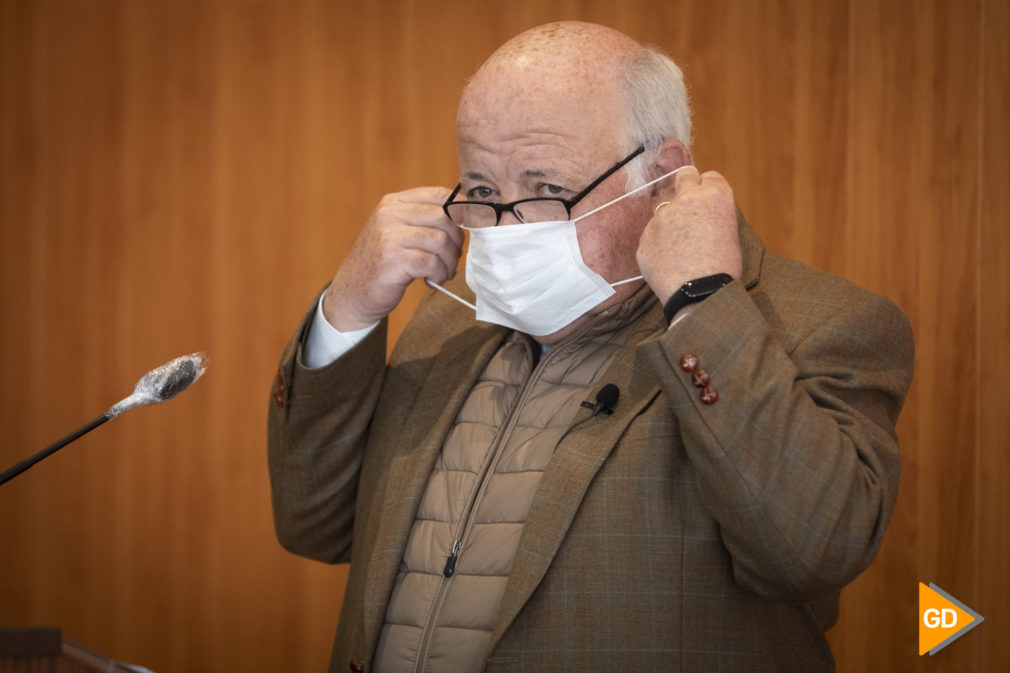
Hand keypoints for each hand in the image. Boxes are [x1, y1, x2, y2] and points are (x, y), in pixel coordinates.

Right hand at [323, 187, 462, 330]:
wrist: (353, 292)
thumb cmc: (383, 263)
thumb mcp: (398, 232)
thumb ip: (424, 220)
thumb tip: (468, 216)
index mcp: (394, 203)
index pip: (440, 195)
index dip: (463, 210)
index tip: (471, 227)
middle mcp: (389, 215)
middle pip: (444, 218)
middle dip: (457, 241)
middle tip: (452, 258)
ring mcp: (389, 236)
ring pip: (440, 241)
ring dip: (449, 262)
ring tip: (444, 272)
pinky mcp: (393, 260)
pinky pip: (431, 263)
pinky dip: (439, 274)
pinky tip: (433, 280)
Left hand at [636, 166, 742, 304]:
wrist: (700, 294)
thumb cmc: (723, 268)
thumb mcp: (730, 233)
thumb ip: (713, 214)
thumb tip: (702, 211)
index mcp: (714, 196)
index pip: (708, 176)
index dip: (707, 189)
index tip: (707, 199)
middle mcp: (686, 199)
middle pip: (683, 176)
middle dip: (686, 187)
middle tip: (690, 207)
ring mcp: (661, 217)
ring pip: (665, 211)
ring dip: (671, 223)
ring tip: (681, 251)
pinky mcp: (645, 236)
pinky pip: (652, 235)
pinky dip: (659, 245)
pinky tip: (669, 262)